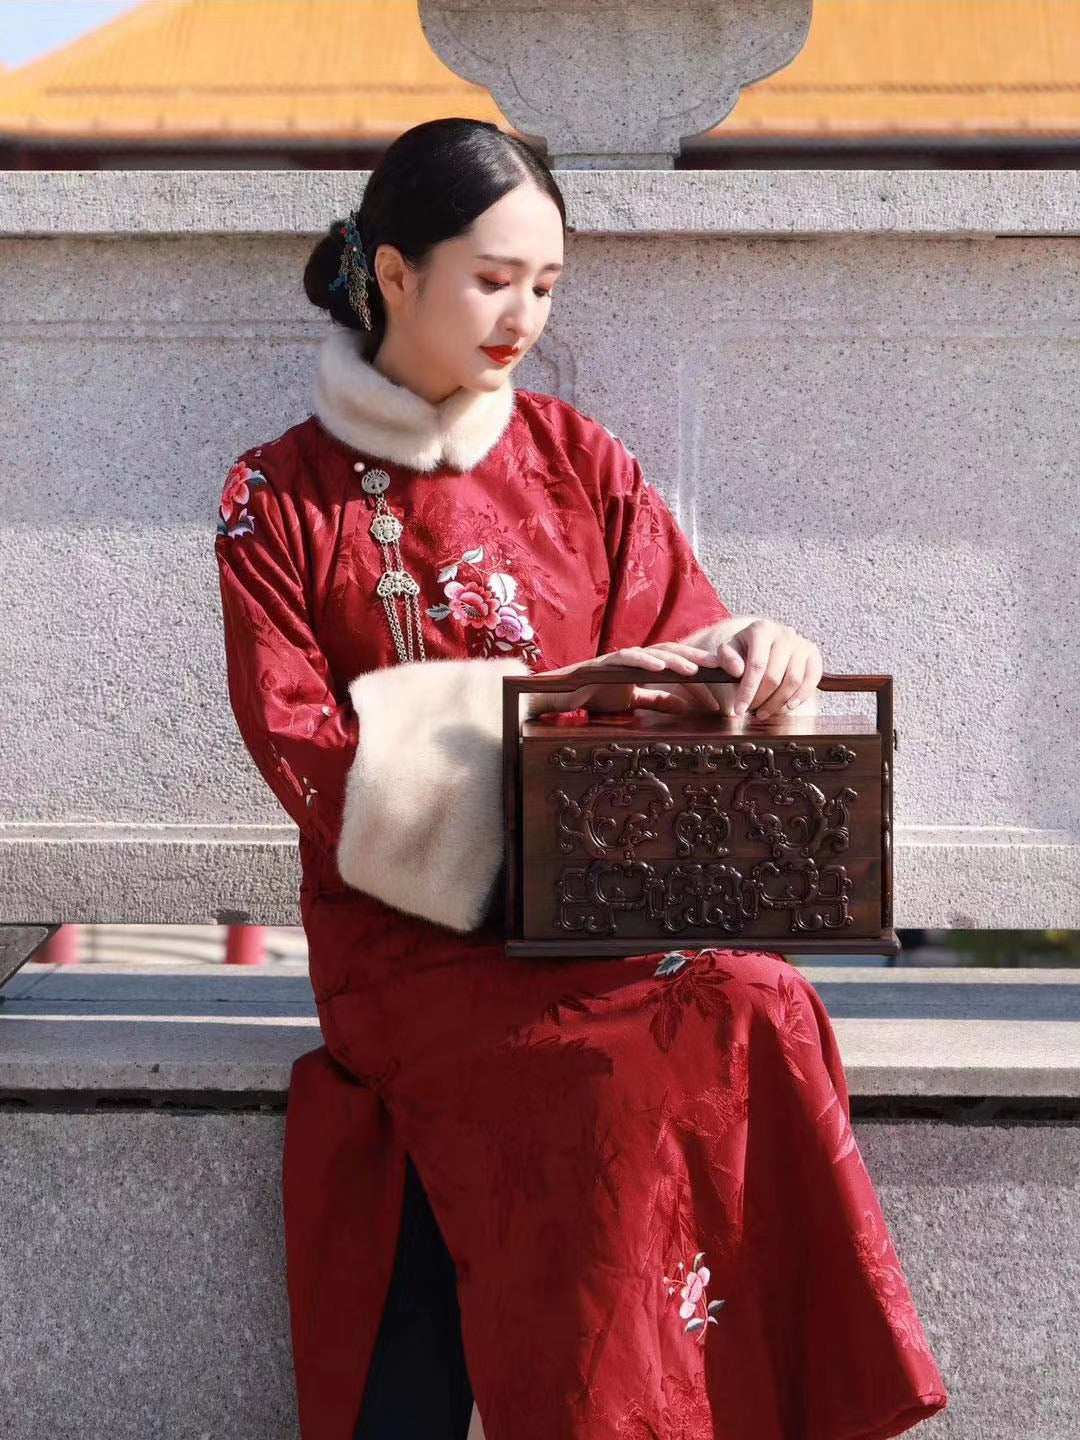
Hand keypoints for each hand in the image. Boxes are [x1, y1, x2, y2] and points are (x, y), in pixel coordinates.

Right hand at [527, 641, 742, 716]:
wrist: (562, 697)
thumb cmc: (595, 696)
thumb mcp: (634, 702)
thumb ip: (657, 700)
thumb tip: (684, 706)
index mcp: (647, 666)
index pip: (681, 664)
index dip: (704, 669)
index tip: (727, 677)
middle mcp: (638, 658)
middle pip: (676, 653)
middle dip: (701, 659)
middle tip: (726, 666)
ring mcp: (622, 658)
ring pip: (656, 653)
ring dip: (678, 660)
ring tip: (698, 669)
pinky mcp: (606, 663)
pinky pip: (628, 659)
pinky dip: (644, 661)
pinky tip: (660, 667)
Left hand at [716, 619, 822, 718]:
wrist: (767, 640)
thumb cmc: (745, 648)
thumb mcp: (729, 649)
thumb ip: (726, 658)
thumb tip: (737, 671)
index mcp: (761, 630)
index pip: (756, 665)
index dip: (747, 691)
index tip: (739, 709)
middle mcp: (784, 634)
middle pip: (774, 676)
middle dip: (760, 699)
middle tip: (751, 711)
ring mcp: (801, 644)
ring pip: (793, 681)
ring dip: (778, 703)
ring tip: (764, 712)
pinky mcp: (813, 655)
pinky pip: (811, 679)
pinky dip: (801, 696)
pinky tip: (788, 706)